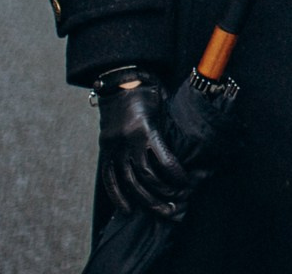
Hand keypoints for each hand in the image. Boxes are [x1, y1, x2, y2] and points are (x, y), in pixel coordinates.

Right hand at [94, 67, 194, 218]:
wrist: (121, 81)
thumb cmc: (150, 92)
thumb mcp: (165, 108)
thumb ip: (170, 133)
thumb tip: (185, 160)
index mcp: (145, 128)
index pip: (162, 161)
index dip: (175, 176)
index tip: (186, 184)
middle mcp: (127, 140)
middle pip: (144, 178)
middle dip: (162, 195)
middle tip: (176, 207)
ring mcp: (114, 147)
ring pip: (128, 182)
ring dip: (145, 200)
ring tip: (161, 211)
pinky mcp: (105, 150)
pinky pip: (109, 178)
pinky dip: (118, 196)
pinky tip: (128, 209)